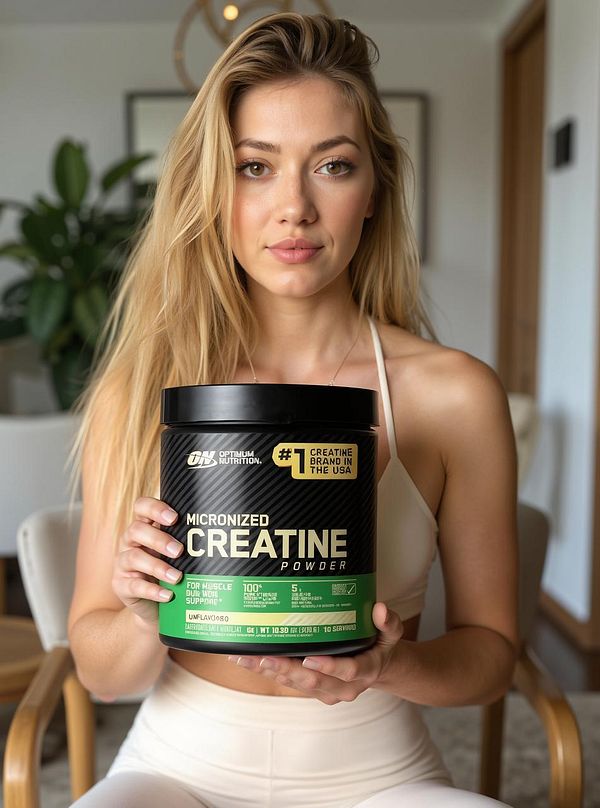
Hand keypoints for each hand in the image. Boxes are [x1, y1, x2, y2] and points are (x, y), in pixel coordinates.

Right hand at [112, 496, 182, 625]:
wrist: (157, 605)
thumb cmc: (173, 569)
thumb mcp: (179, 553)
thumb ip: (189, 540)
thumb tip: (222, 534)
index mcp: (145, 526)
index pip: (141, 506)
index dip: (155, 508)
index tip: (174, 518)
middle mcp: (131, 541)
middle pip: (136, 530)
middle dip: (159, 539)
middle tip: (179, 551)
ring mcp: (123, 563)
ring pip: (133, 557)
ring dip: (157, 566)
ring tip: (177, 577)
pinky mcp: (121, 585)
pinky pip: (133, 585)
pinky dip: (152, 591)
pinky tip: (168, 595)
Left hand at [227, 602, 403, 703]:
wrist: (378, 668)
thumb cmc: (382, 646)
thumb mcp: (392, 634)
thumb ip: (388, 622)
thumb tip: (380, 609)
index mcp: (364, 671)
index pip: (347, 671)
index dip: (329, 667)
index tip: (310, 659)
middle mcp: (343, 686)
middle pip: (313, 681)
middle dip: (287, 670)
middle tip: (265, 656)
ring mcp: (325, 690)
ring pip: (295, 683)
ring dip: (270, 671)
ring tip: (245, 658)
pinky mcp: (310, 688)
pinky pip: (287, 682)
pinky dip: (267, 671)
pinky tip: (247, 660)